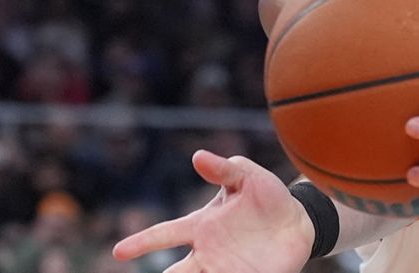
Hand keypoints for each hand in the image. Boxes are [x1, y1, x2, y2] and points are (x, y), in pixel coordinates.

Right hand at [112, 150, 313, 272]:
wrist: (299, 221)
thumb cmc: (267, 196)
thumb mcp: (247, 176)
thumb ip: (224, 168)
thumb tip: (198, 157)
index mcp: (201, 226)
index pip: (164, 233)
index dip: (142, 242)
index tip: (119, 251)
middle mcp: (206, 253)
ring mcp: (224, 270)